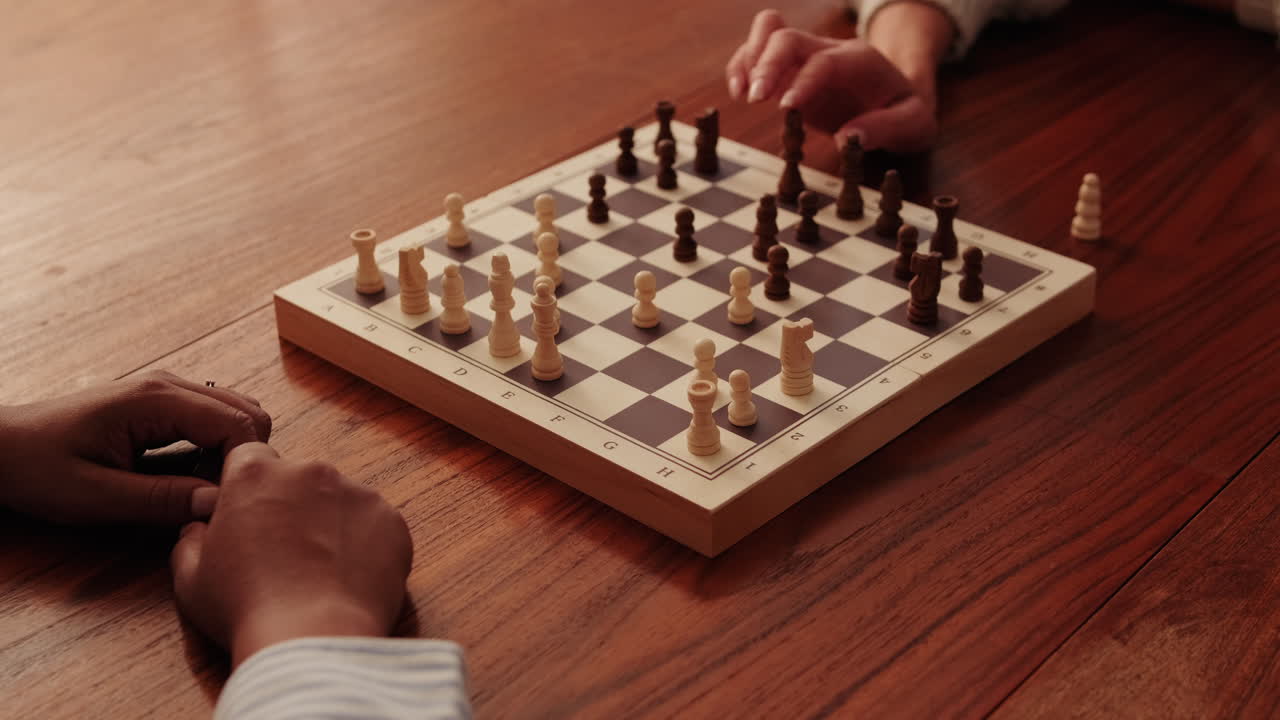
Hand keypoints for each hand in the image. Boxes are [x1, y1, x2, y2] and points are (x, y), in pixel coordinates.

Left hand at [0, 370, 270, 524]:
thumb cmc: (36, 469)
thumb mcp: (95, 497)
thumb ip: (160, 500)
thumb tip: (219, 504)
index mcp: (156, 399)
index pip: (239, 423)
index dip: (245, 467)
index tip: (229, 505)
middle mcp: (168, 385)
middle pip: (248, 412)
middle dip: (245, 458)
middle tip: (217, 501)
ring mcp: (166, 390)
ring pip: (235, 414)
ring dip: (231, 454)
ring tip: (199, 491)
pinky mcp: (161, 404)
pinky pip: (212, 420)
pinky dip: (215, 449)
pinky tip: (187, 478)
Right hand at [170, 443, 412, 666]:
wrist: (312, 637)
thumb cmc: (245, 608)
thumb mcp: (190, 577)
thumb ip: (191, 539)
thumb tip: (199, 528)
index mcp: (255, 474)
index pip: (249, 457)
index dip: (249, 486)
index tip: (250, 513)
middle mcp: (310, 470)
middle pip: (299, 478)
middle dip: (293, 505)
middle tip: (285, 552)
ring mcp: (356, 492)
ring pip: (340, 500)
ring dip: (330, 524)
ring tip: (320, 571)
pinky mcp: (391, 519)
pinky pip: (375, 525)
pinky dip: (365, 545)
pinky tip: (349, 578)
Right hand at [725, 6, 951, 152]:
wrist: (900, 95)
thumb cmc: (906, 111)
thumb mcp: (914, 124)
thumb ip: (885, 128)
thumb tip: (847, 137)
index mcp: (860, 61)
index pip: (825, 61)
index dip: (802, 81)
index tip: (786, 108)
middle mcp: (829, 50)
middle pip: (789, 37)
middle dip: (766, 64)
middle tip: (755, 100)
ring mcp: (806, 56)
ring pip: (768, 32)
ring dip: (748, 59)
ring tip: (742, 95)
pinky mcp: (789, 69)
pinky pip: (758, 51)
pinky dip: (742, 67)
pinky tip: (739, 93)